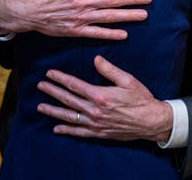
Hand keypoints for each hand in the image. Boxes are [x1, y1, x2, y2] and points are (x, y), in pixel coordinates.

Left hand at [36, 55, 172, 141]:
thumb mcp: (128, 80)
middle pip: (68, 100)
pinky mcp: (99, 133)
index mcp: (100, 95)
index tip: (50, 74)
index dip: (61, 79)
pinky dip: (67, 130)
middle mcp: (95, 110)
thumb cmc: (141, 99)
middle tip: (41, 86)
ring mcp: (95, 123)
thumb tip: (96, 59)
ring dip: (53, 111)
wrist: (151, 121)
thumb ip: (110, 70)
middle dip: (53, 92)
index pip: (75, 85)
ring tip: (40, 107)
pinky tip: (57, 128)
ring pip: (69, 116)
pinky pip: (79, 132)